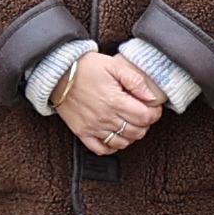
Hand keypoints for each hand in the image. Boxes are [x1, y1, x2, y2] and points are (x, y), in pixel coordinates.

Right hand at [51, 48, 168, 157]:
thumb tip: (151, 96)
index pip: (144, 117)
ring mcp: (93, 127)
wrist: (58, 74)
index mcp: (115, 101)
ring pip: (122, 142)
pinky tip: (116, 137)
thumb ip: (135, 80)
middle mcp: (105, 117)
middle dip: (145, 125)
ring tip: (131, 124)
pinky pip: (101, 149)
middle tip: (144, 115)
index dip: (154, 114)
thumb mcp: (114, 65)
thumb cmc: (84, 67)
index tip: (154, 108)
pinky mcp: (82, 132)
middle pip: (136, 132)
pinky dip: (112, 147)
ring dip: (131, 136)